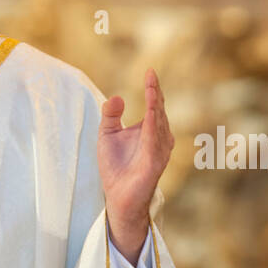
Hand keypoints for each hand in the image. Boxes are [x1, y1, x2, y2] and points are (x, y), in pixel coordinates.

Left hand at [98, 69, 174, 257]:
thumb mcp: (107, 134)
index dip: (153, 87)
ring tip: (152, 88)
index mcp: (149, 129)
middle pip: (159, 109)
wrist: (117, 196)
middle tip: (151, 75)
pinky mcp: (155, 162)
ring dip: (156, 105)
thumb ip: (110, 114)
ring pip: (160, 122)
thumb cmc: (115, 167)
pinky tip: (152, 112)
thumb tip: (117, 96)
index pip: (154, 104)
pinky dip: (154, 126)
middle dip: (156, 92)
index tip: (150, 71)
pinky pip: (155, 140)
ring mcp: (159, 150)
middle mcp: (158, 137)